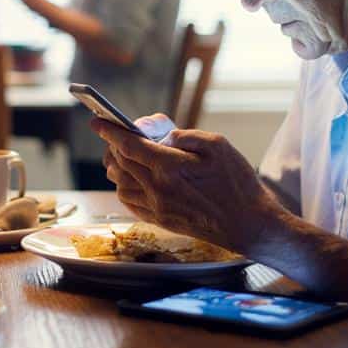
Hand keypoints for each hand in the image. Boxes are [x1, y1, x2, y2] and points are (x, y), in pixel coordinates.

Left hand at [93, 114, 279, 252]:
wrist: (250, 224)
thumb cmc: (238, 183)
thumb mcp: (218, 146)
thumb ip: (186, 136)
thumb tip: (164, 136)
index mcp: (170, 168)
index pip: (129, 146)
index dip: (110, 132)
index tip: (97, 122)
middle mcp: (158, 189)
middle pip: (121, 164)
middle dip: (113, 146)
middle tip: (114, 136)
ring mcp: (158, 208)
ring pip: (120, 185)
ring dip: (117, 168)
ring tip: (122, 156)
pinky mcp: (161, 221)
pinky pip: (131, 203)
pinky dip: (125, 188)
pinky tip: (132, 180)